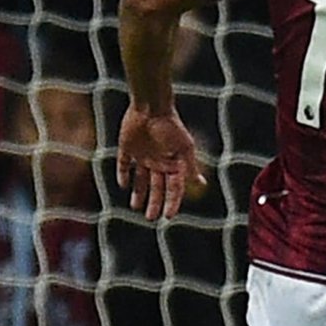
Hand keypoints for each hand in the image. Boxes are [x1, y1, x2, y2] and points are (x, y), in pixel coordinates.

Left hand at [117, 105, 203, 220]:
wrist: (150, 107)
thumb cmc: (171, 127)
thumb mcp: (184, 148)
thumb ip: (190, 166)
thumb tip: (201, 183)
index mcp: (174, 163)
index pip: (174, 188)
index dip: (172, 203)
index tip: (168, 216)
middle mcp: (159, 162)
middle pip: (157, 188)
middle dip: (154, 203)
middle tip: (150, 218)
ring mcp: (143, 156)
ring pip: (140, 180)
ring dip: (138, 194)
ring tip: (135, 207)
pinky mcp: (127, 149)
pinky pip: (124, 165)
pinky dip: (123, 175)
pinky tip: (124, 184)